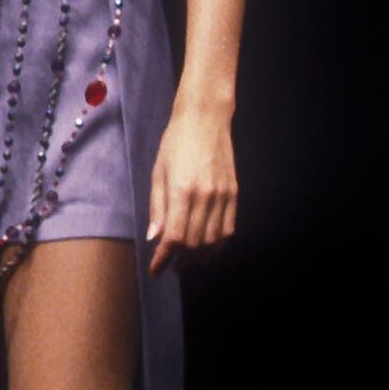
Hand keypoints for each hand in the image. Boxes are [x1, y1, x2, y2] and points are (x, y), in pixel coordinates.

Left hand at [146, 104, 236, 276]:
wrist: (205, 119)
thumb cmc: (175, 143)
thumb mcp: (158, 172)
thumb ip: (157, 207)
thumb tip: (154, 238)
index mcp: (181, 190)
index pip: (174, 238)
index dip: (164, 259)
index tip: (156, 270)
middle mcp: (204, 196)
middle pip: (194, 244)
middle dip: (180, 261)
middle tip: (170, 266)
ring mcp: (222, 195)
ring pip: (213, 240)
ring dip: (199, 257)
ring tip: (187, 261)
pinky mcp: (234, 193)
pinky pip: (229, 228)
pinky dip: (218, 244)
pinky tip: (208, 249)